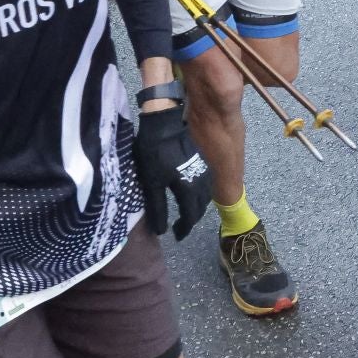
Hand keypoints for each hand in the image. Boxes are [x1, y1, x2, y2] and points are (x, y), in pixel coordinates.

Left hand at [134, 104, 210, 240]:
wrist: (165, 122)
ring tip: (185, 210)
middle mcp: (202, 182)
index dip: (184, 228)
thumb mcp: (152, 183)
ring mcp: (205, 170)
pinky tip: (190, 191)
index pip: (190, 216)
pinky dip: (199, 194)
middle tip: (180, 225)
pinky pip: (205, 184)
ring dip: (196, 206)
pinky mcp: (202, 161)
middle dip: (191, 218)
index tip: (176, 236)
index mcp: (190, 190)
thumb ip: (158, 208)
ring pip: (205, 195)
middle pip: (200, 207)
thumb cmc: (156, 152)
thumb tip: (161, 231)